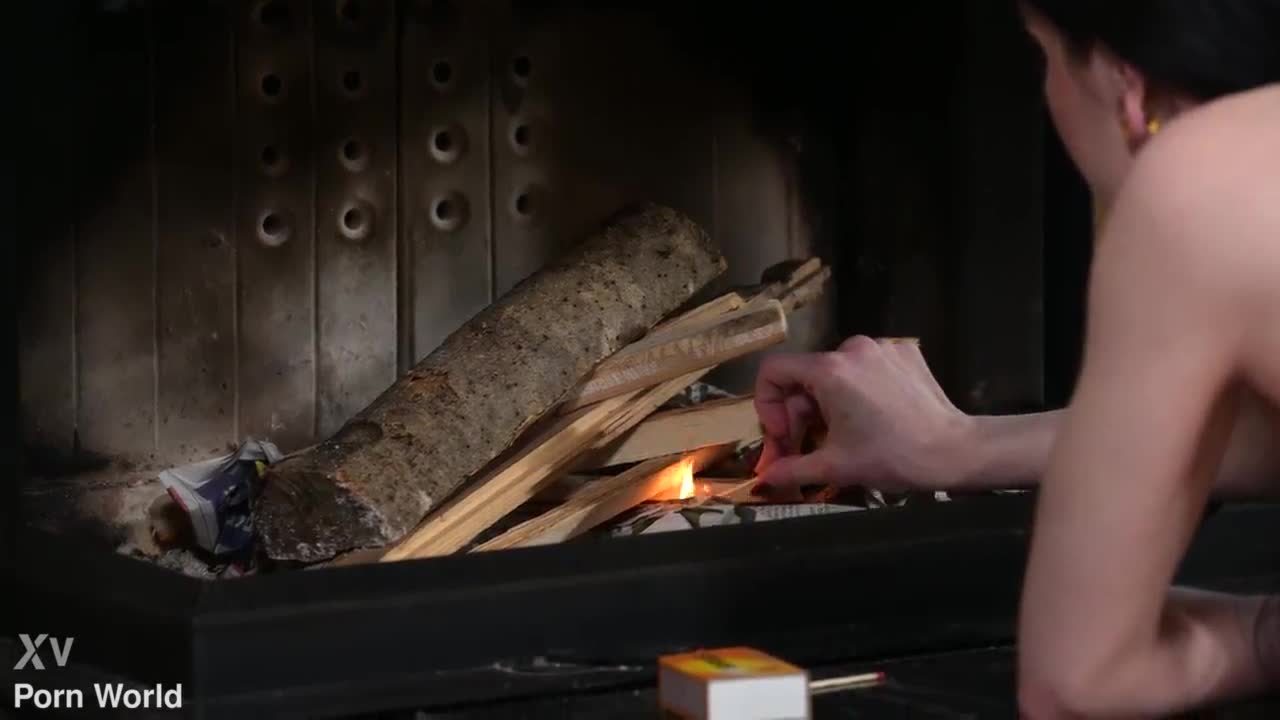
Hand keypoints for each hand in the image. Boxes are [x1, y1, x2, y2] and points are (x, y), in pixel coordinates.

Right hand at [752, 336, 973, 493]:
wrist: (954, 451)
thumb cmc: (892, 457)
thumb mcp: (835, 466)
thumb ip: (792, 469)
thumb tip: (764, 480)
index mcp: (829, 370)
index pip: (773, 370)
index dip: (768, 404)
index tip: (786, 434)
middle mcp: (851, 348)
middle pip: (805, 375)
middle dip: (800, 412)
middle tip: (810, 444)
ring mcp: (881, 347)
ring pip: (835, 372)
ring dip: (829, 402)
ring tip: (846, 432)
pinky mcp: (904, 352)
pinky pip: (866, 367)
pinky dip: (860, 389)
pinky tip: (875, 415)